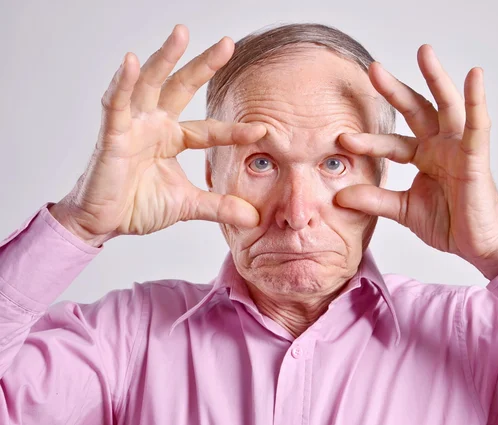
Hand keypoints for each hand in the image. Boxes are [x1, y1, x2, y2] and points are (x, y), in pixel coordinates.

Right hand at [50, 25, 265, 247]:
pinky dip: (123, 83)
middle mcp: (154, 125)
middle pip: (181, 88)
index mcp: (173, 139)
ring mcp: (133, 126)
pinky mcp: (111, 134)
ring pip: (150, 85)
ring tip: (181, 34)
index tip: (262, 129)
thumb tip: (254, 219)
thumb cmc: (138, 206)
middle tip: (227, 43)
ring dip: (164, 58)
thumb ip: (219, 206)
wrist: (104, 224)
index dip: (233, 130)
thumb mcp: (188, 205)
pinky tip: (132, 62)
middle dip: (203, 65)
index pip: (209, 130)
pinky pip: (116, 104)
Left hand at [335, 45, 497, 279]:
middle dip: (395, 90)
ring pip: (446, 107)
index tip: (342, 138)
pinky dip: (476, 102)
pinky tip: (473, 77)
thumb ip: (374, 200)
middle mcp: (440, 146)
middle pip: (416, 111)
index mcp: (423, 157)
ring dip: (436, 79)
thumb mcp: (402, 209)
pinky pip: (478, 127)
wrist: (476, 245)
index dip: (369, 141)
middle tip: (372, 69)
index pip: (391, 143)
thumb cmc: (447, 223)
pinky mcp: (476, 157)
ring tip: (423, 53)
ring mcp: (459, 148)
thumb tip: (339, 196)